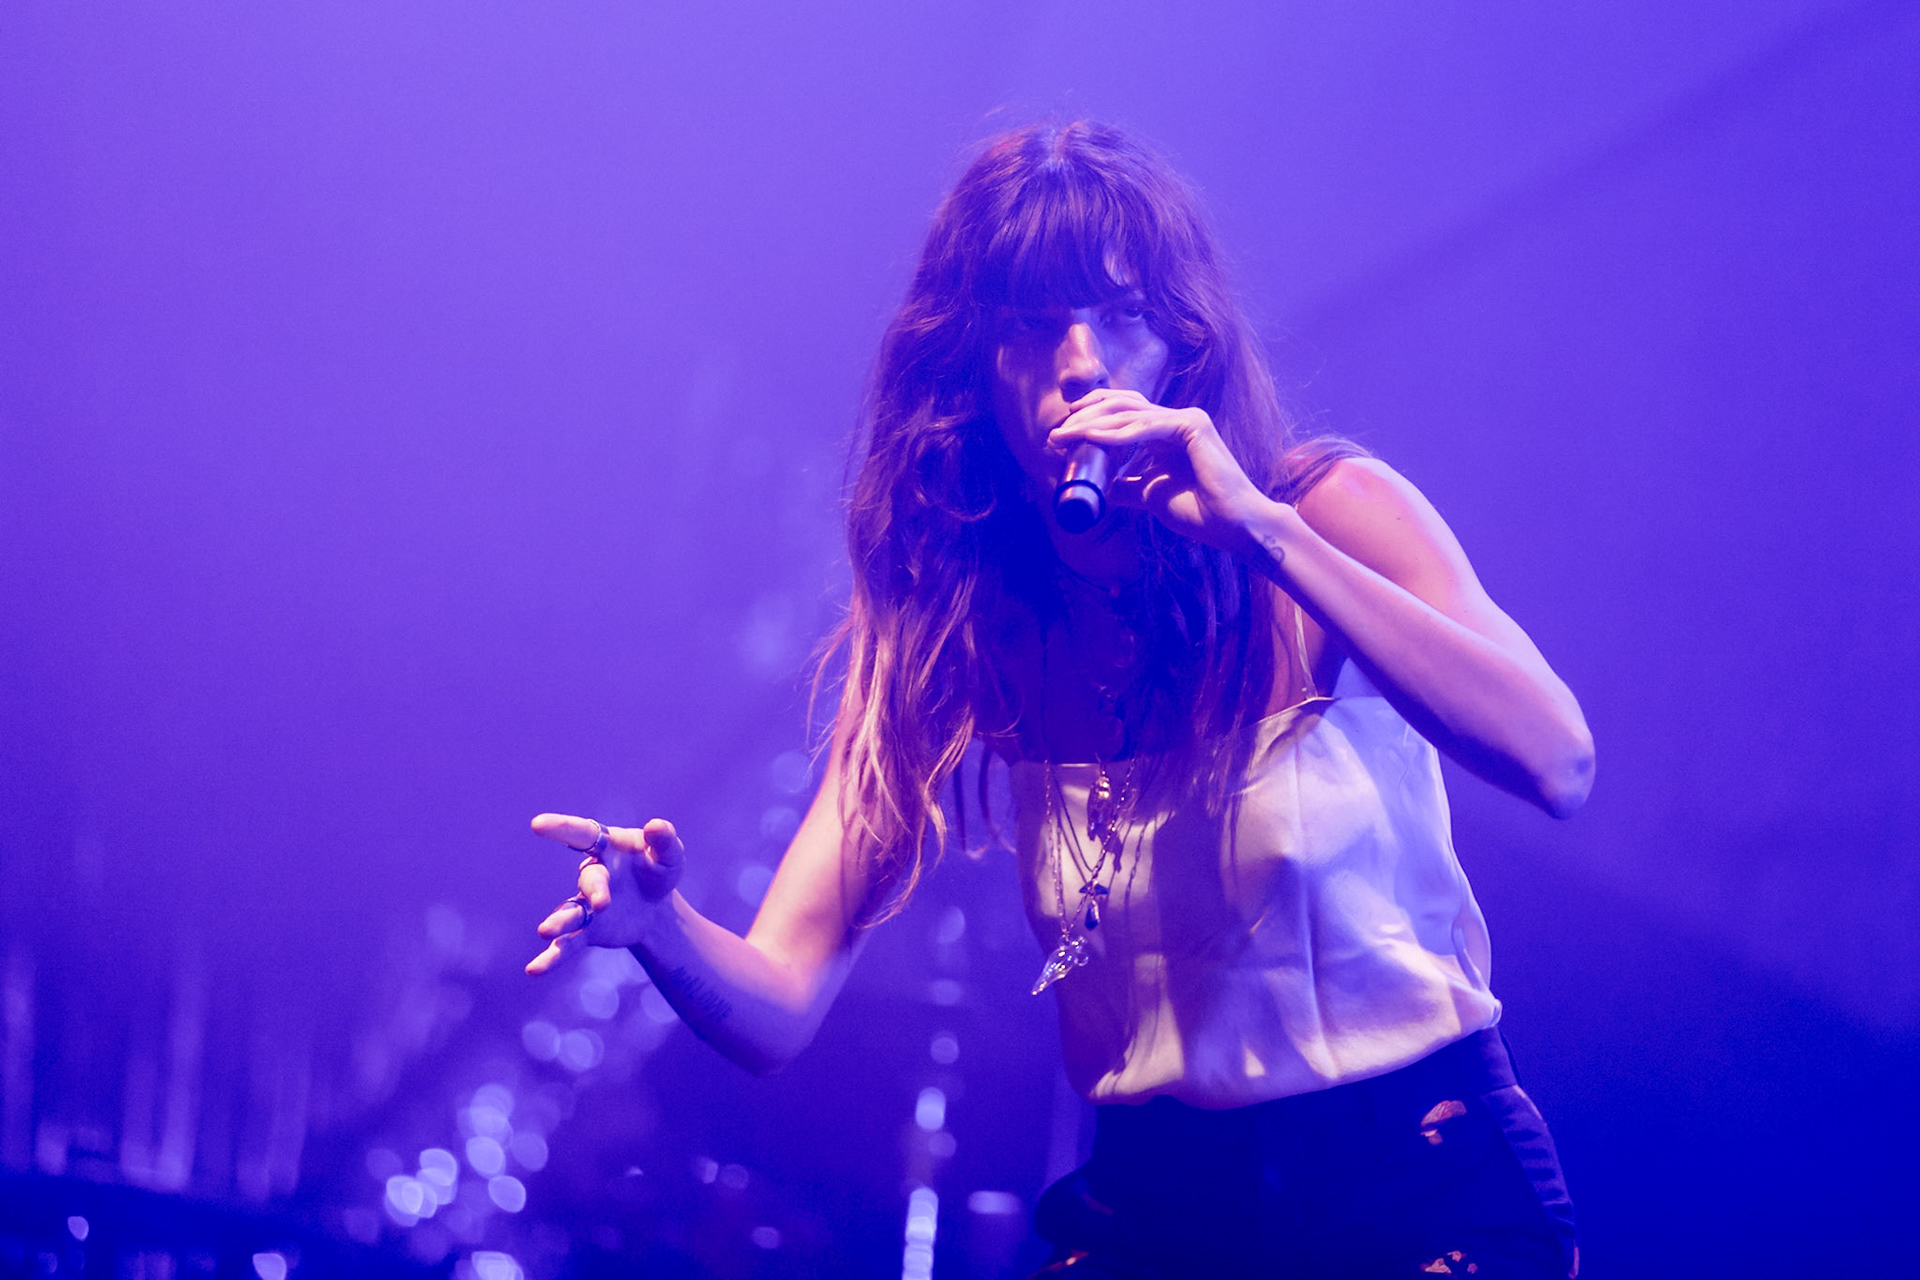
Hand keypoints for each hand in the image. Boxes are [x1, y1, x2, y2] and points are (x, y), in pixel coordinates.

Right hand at [524, 814, 684, 974]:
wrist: (655, 907)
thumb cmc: (658, 870)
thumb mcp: (669, 855)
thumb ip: (664, 841)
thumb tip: (656, 826)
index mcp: (607, 848)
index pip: (583, 834)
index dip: (561, 828)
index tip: (537, 825)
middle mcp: (592, 875)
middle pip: (590, 880)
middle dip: (595, 890)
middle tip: (602, 903)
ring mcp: (586, 905)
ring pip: (569, 912)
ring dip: (559, 922)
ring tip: (545, 932)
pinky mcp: (588, 931)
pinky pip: (568, 945)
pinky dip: (553, 957)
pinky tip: (534, 969)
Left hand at [1048, 389, 1274, 551]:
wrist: (1233, 527)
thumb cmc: (1200, 512)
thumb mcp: (1150, 496)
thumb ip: (1128, 487)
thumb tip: (1102, 490)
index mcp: (1168, 432)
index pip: (1123, 414)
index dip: (1090, 419)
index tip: (1061, 437)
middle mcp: (1177, 419)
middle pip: (1122, 408)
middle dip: (1084, 418)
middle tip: (1055, 435)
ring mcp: (1187, 419)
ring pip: (1130, 414)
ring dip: (1093, 424)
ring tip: (1064, 435)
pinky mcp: (1194, 426)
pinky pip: (1147, 427)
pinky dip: (1118, 433)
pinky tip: (1092, 436)